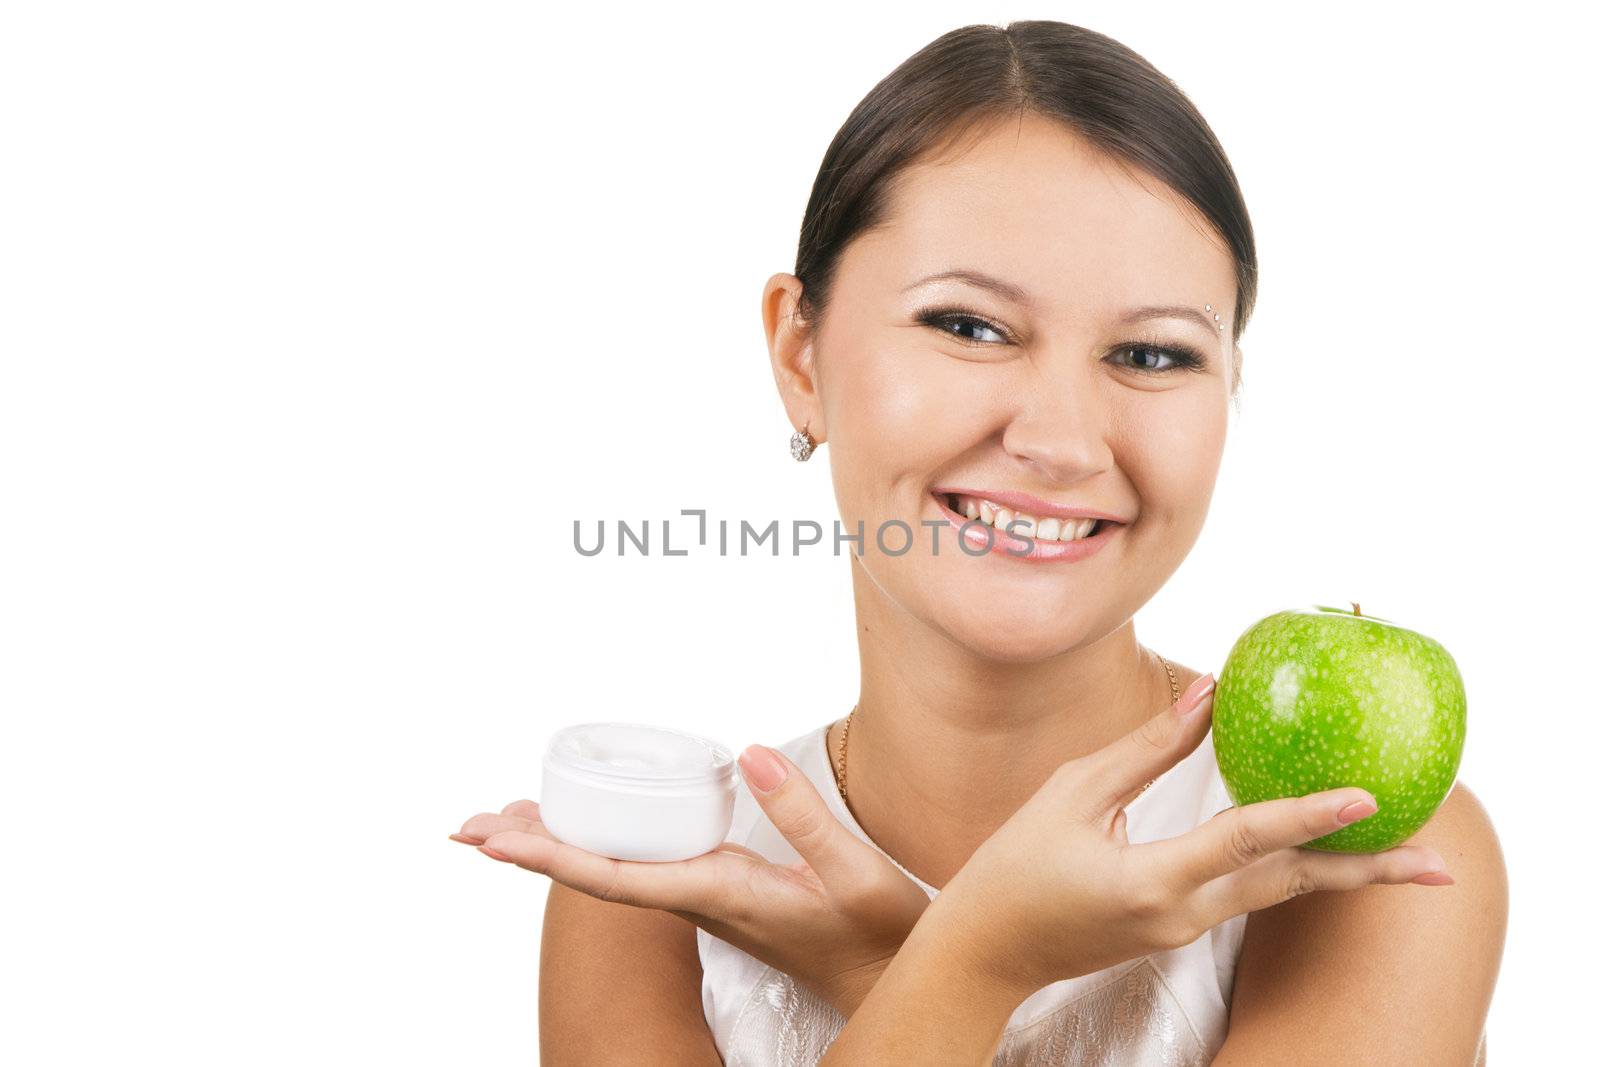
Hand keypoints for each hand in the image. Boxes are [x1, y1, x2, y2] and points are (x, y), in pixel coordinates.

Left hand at [449, 743, 928, 1015]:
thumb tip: (748, 752)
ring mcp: (702, 895)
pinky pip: (638, 863)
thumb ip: (801, 817)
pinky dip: (597, 840)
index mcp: (717, 893)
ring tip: (504, 816)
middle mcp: (697, 898)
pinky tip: (587, 823)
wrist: (886, 978)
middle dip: (529, 847)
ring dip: (555, 842)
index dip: (549, 852)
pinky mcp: (716, 889)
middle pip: (595, 871)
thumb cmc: (873, 934)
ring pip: (611, 867)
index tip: (494, 837)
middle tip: (467, 823)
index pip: (614, 875)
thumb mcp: (852, 873)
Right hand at [934, 674, 1453, 998]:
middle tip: (1439, 865)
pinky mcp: (1180, 927)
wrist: (988, 951)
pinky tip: (1316, 847)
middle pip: (1291, 888)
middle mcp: (1182, 914)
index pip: (1245, 842)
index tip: (1367, 798)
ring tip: (1407, 860)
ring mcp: (1185, 928)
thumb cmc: (1015, 866)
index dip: (1308, 815)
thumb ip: (1147, 745)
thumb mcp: (1073, 792)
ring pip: (1278, 894)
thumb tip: (1210, 690)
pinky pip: (1249, 892)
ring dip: (1340, 874)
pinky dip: (1291, 868)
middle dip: (1367, 876)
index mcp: (1151, 881)